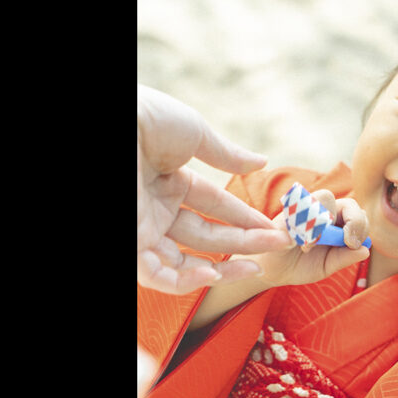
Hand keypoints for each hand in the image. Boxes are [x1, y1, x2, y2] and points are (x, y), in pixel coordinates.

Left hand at [138, 84, 292, 293]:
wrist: (117, 122)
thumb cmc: (144, 118)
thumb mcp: (193, 132)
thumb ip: (226, 154)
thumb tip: (261, 162)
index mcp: (168, 180)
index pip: (214, 207)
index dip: (245, 218)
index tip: (276, 227)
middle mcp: (154, 209)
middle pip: (205, 237)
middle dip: (244, 243)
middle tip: (280, 246)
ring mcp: (141, 229)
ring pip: (183, 264)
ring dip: (222, 269)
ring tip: (256, 267)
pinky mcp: (129, 244)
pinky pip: (157, 275)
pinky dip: (186, 280)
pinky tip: (215, 272)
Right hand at [237, 189, 370, 287]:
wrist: (270, 271)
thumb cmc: (300, 266)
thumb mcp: (326, 266)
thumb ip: (344, 258)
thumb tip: (366, 250)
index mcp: (337, 224)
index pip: (358, 215)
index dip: (361, 226)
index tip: (354, 244)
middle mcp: (324, 212)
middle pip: (349, 203)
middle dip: (355, 221)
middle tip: (348, 240)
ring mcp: (305, 207)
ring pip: (327, 197)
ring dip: (328, 220)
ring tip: (315, 244)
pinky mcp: (287, 210)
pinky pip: (302, 204)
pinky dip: (306, 221)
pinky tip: (301, 243)